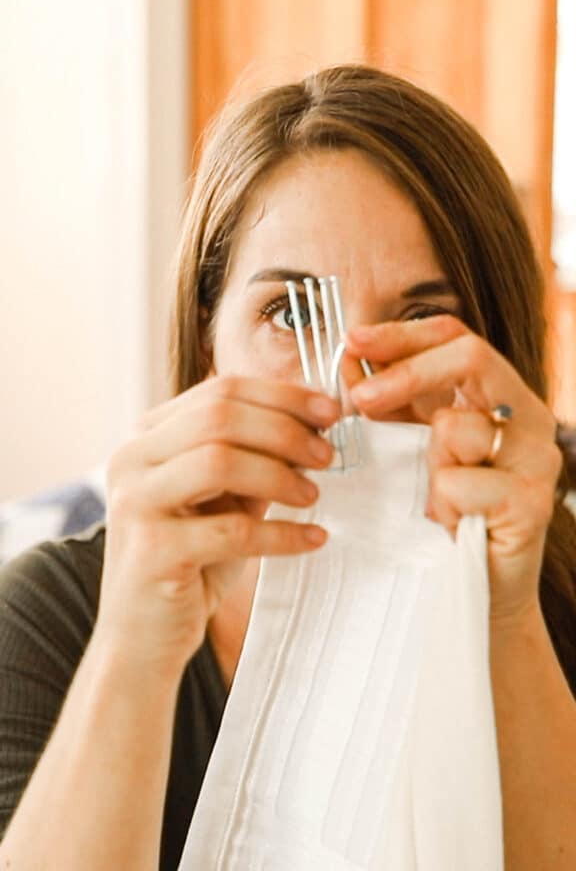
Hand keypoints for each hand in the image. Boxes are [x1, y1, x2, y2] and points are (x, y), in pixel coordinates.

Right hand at [98, 376, 337, 675]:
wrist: (144, 639)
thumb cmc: (191, 562)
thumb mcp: (225, 500)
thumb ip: (256, 460)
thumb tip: (316, 426)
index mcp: (148, 435)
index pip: (221, 390)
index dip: (283, 396)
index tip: (331, 412)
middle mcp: (131, 459)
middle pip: (219, 417)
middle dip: (285, 431)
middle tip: (328, 456)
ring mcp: (135, 502)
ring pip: (218, 461)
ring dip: (279, 475)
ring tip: (313, 496)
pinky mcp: (150, 550)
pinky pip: (231, 531)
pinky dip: (281, 533)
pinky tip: (313, 539)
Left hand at [346, 316, 562, 623]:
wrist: (477, 591)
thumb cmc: (441, 515)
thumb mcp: (408, 446)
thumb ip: (387, 402)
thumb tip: (350, 357)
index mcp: (498, 395)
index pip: (456, 336)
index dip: (402, 333)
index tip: (352, 340)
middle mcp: (527, 416)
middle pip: (470, 356)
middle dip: (406, 372)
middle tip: (359, 399)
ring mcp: (536, 456)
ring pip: (457, 426)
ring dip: (429, 466)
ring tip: (439, 499)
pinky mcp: (533, 500)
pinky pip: (459, 483)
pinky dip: (442, 507)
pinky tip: (455, 525)